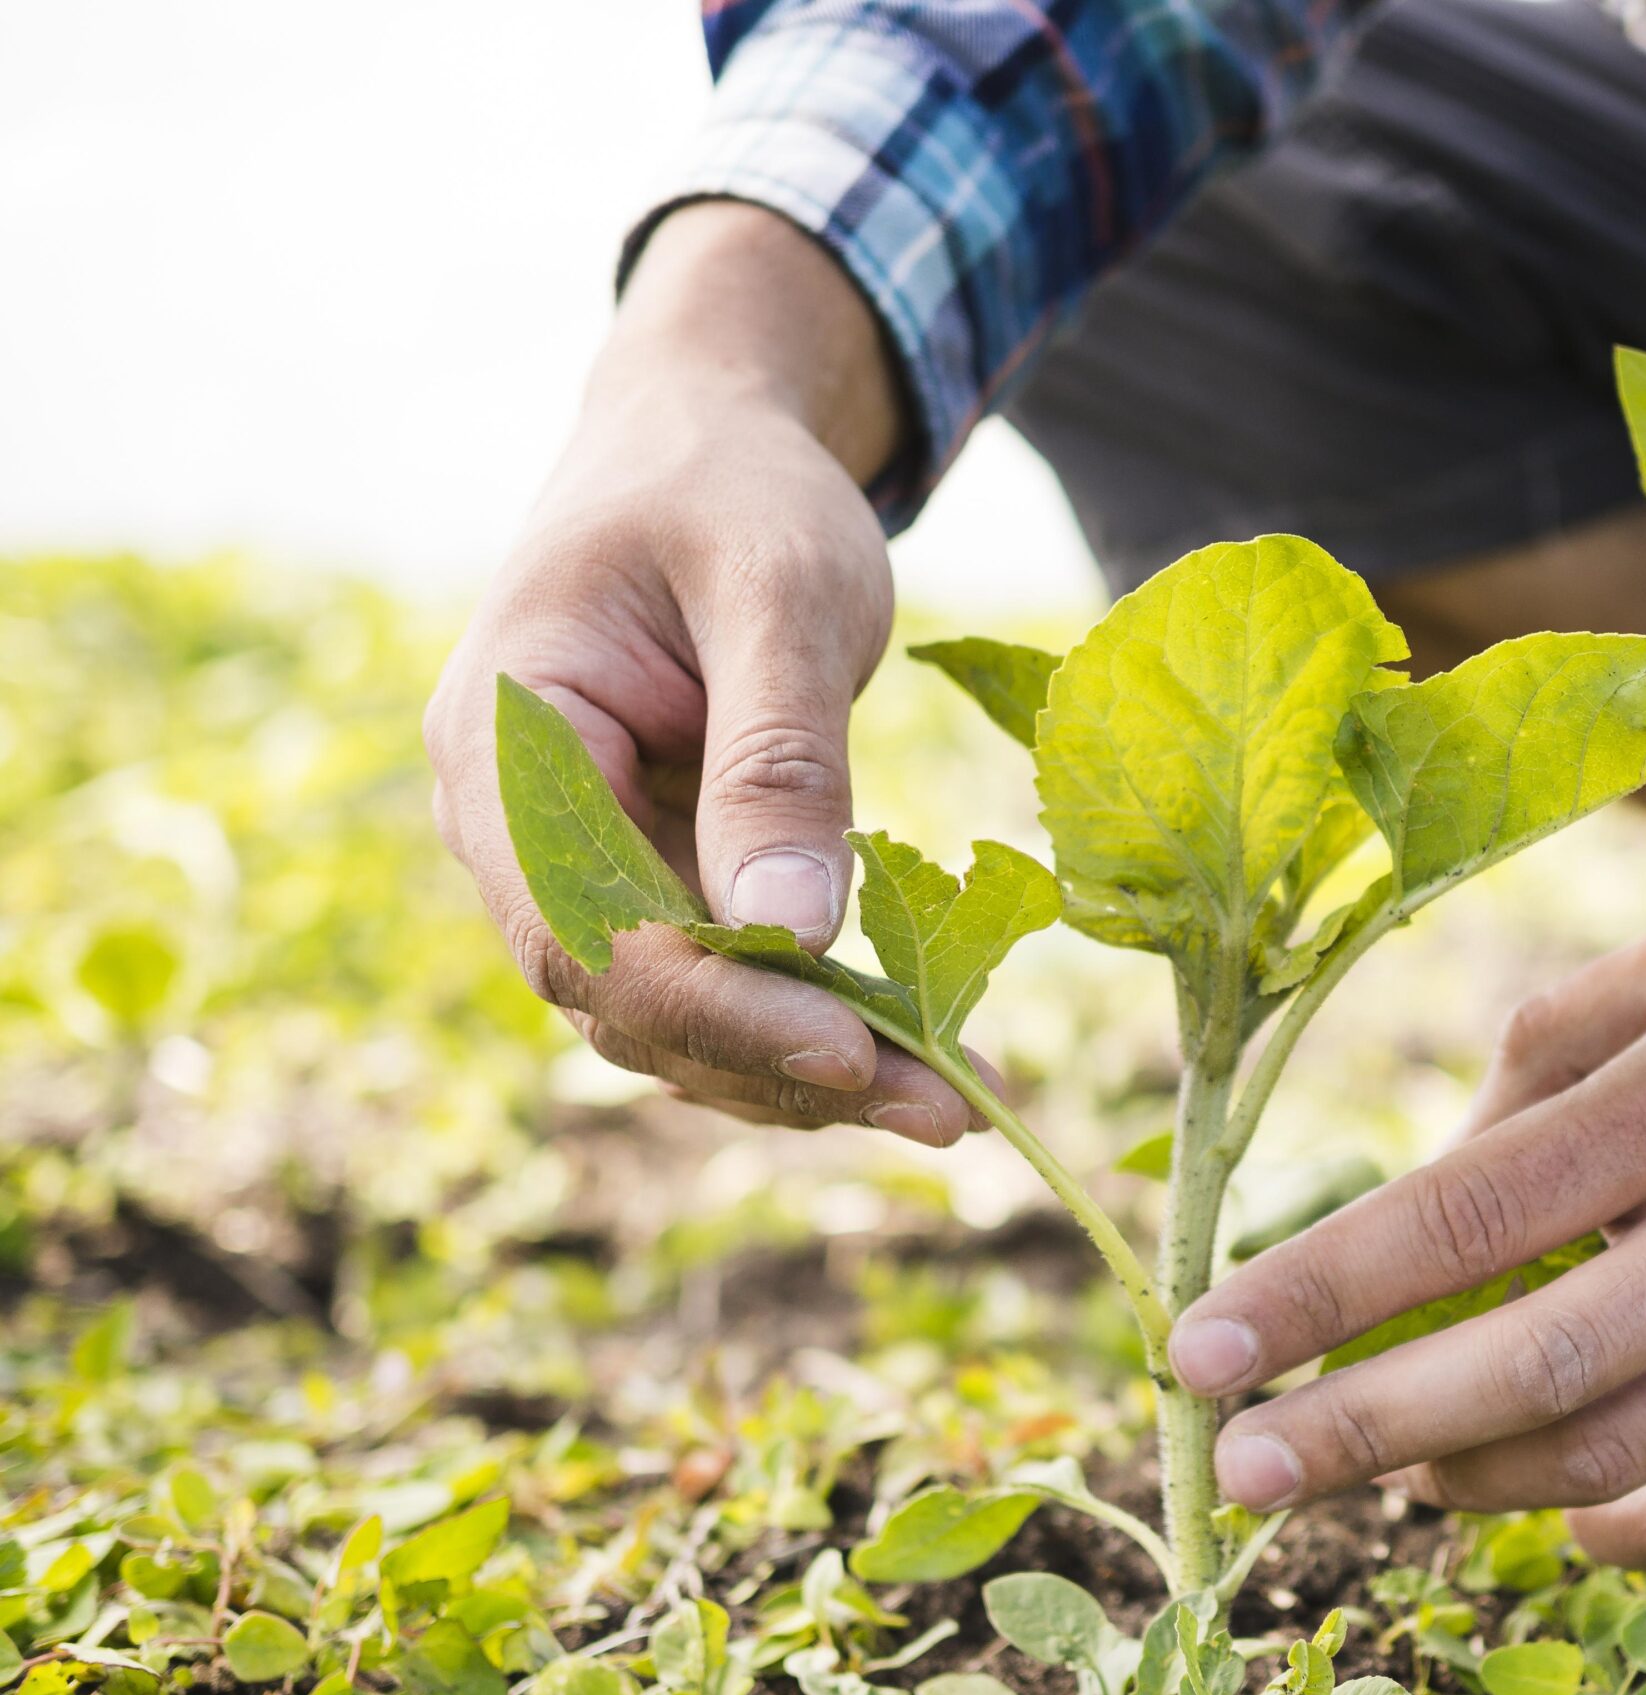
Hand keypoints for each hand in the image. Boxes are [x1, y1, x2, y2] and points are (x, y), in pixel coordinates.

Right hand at [425, 202, 972, 1143]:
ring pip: (673, 1012)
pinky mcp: (643, 875)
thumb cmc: (735, 491)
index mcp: (504, 744)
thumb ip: (779, 759)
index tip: (855, 1053)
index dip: (715, 1009)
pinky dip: (810, 1021)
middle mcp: (512, 825)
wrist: (707, 443)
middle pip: (629, 998)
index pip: (584, 930)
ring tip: (952, 1103)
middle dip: (783, 1065)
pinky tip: (917, 1052)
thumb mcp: (779, 594)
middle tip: (946, 1112)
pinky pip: (715, 977)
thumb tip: (795, 935)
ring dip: (804, 1069)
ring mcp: (573, 859)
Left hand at [1168, 908, 1645, 1567]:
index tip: (1198, 1349)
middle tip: (1238, 1471)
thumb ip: (1563, 1036)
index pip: (1455, 1219)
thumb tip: (1446, 1159)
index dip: (1311, 1294)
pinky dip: (1612, 1532)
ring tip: (1387, 1470)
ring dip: (1466, 1480)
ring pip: (1600, 1461)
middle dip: (1349, 1432)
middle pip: (1510, 1370)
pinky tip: (1551, 1514)